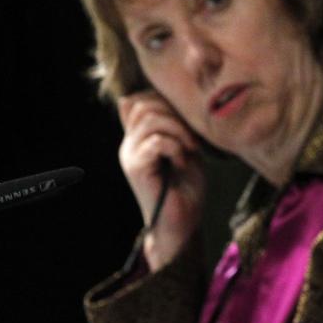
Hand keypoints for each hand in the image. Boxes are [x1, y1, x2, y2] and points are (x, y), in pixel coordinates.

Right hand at [118, 91, 205, 271]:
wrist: (181, 223)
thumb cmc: (187, 188)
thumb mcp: (186, 149)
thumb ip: (177, 127)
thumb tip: (177, 104)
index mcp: (139, 137)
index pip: (139, 99)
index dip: (165, 101)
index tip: (187, 124)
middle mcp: (130, 143)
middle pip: (145, 104)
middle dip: (176, 114)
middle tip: (192, 139)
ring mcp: (130, 155)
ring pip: (151, 119)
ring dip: (179, 131)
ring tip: (190, 150)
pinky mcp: (136, 168)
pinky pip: (156, 142)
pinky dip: (176, 148)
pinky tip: (181, 163)